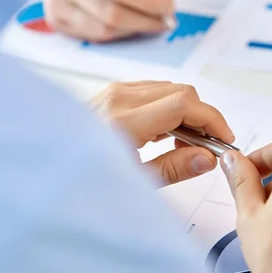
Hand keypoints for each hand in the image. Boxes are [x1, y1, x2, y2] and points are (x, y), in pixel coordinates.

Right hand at [38, 0, 175, 41]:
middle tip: (163, 21)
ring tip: (146, 19)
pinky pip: (95, 37)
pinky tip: (125, 20)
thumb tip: (166, 5)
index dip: (147, 3)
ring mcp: (56, 1)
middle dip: (144, 22)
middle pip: (112, 14)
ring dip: (133, 29)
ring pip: (104, 30)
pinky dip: (117, 32)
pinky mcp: (56, 18)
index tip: (167, 9)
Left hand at [92, 81, 234, 185]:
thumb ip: (173, 168)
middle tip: (207, 147)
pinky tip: (165, 135)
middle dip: (202, 117)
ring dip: (186, 113)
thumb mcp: (132, 182)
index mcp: (124, 120)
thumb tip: (207, 158)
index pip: (185, 104)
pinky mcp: (112, 93)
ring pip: (169, 89)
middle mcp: (120, 97)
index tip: (224, 139)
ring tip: (185, 145)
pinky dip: (169, 108)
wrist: (47, 165)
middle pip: (181, 92)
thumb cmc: (84, 178)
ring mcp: (114, 91)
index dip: (212, 119)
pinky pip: (153, 91)